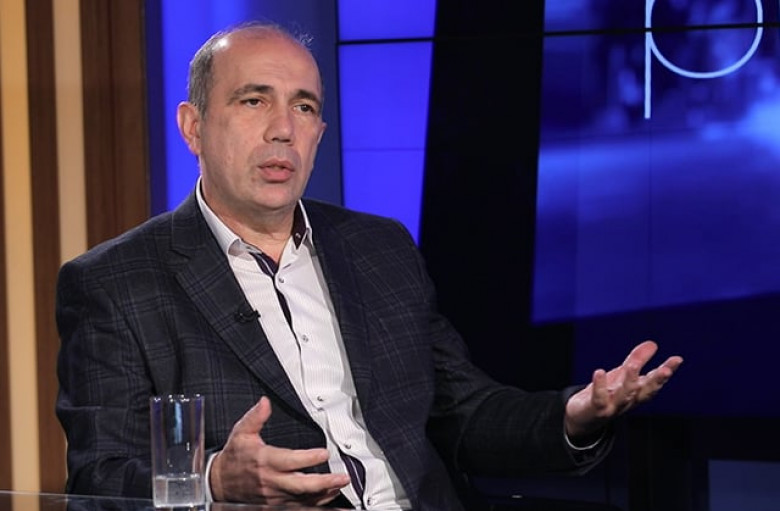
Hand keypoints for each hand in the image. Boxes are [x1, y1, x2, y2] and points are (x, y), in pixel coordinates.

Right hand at [210, 396, 349, 504]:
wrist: (220, 483)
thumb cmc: (234, 457)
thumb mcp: (241, 433)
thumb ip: (255, 417)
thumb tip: (265, 402)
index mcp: (265, 461)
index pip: (291, 461)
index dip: (309, 458)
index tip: (324, 453)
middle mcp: (272, 481)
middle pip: (302, 485)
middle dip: (324, 482)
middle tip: (342, 477)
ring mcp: (275, 496)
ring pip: (303, 498)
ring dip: (324, 493)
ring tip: (339, 485)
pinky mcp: (275, 505)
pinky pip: (299, 506)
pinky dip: (315, 502)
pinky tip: (327, 495)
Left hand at [564, 340, 682, 439]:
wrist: (584, 418)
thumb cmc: (607, 395)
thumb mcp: (621, 375)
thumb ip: (637, 360)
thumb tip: (653, 344)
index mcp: (636, 393)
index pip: (654, 381)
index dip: (666, 370)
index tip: (677, 359)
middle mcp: (628, 401)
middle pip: (644, 391)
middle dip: (656, 381)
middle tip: (665, 370)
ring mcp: (613, 406)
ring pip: (624, 395)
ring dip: (630, 381)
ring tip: (633, 366)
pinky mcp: (597, 408)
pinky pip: (599, 398)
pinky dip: (600, 386)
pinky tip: (599, 372)